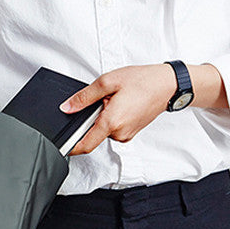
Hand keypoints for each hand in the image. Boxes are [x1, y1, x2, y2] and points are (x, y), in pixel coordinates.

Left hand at [58, 64, 177, 155]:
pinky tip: (122, 104)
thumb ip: (84, 97)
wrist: (167, 85)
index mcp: (111, 122)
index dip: (71, 147)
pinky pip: (114, 128)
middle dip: (92, 118)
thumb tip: (68, 107)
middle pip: (93, 133)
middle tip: (104, 100)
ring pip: (104, 130)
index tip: (62, 145)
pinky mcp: (131, 132)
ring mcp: (127, 134)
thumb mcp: (108, 82)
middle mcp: (119, 133)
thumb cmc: (143, 81)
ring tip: (117, 100)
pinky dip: (112, 118)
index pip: (85, 145)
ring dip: (103, 117)